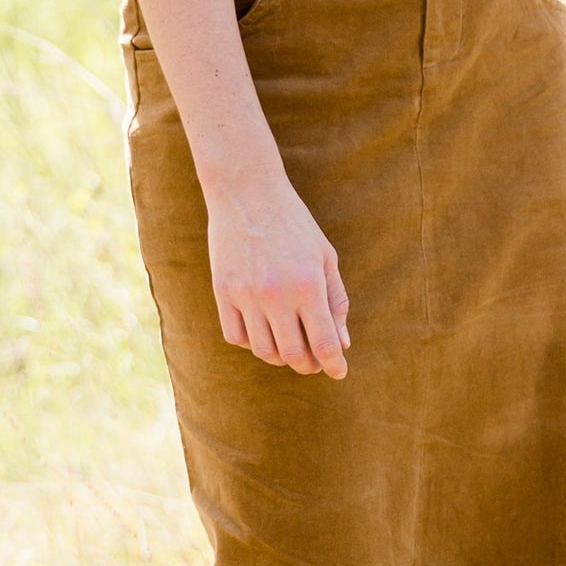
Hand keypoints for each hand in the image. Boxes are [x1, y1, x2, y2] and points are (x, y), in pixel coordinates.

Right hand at [206, 167, 349, 377]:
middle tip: (314, 361)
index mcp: (308, 285)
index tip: (339, 372)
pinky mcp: (223, 292)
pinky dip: (251, 342)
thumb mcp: (325, 257)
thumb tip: (342, 345)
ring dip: (280, 356)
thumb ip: (335, 301)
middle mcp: (277, 295)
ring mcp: (246, 295)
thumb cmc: (294, 225)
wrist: (248, 193)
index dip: (334, 364)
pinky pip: (235, 336)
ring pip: (263, 350)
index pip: (325, 343)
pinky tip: (262, 330)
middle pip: (294, 354)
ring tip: (289, 344)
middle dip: (308, 364)